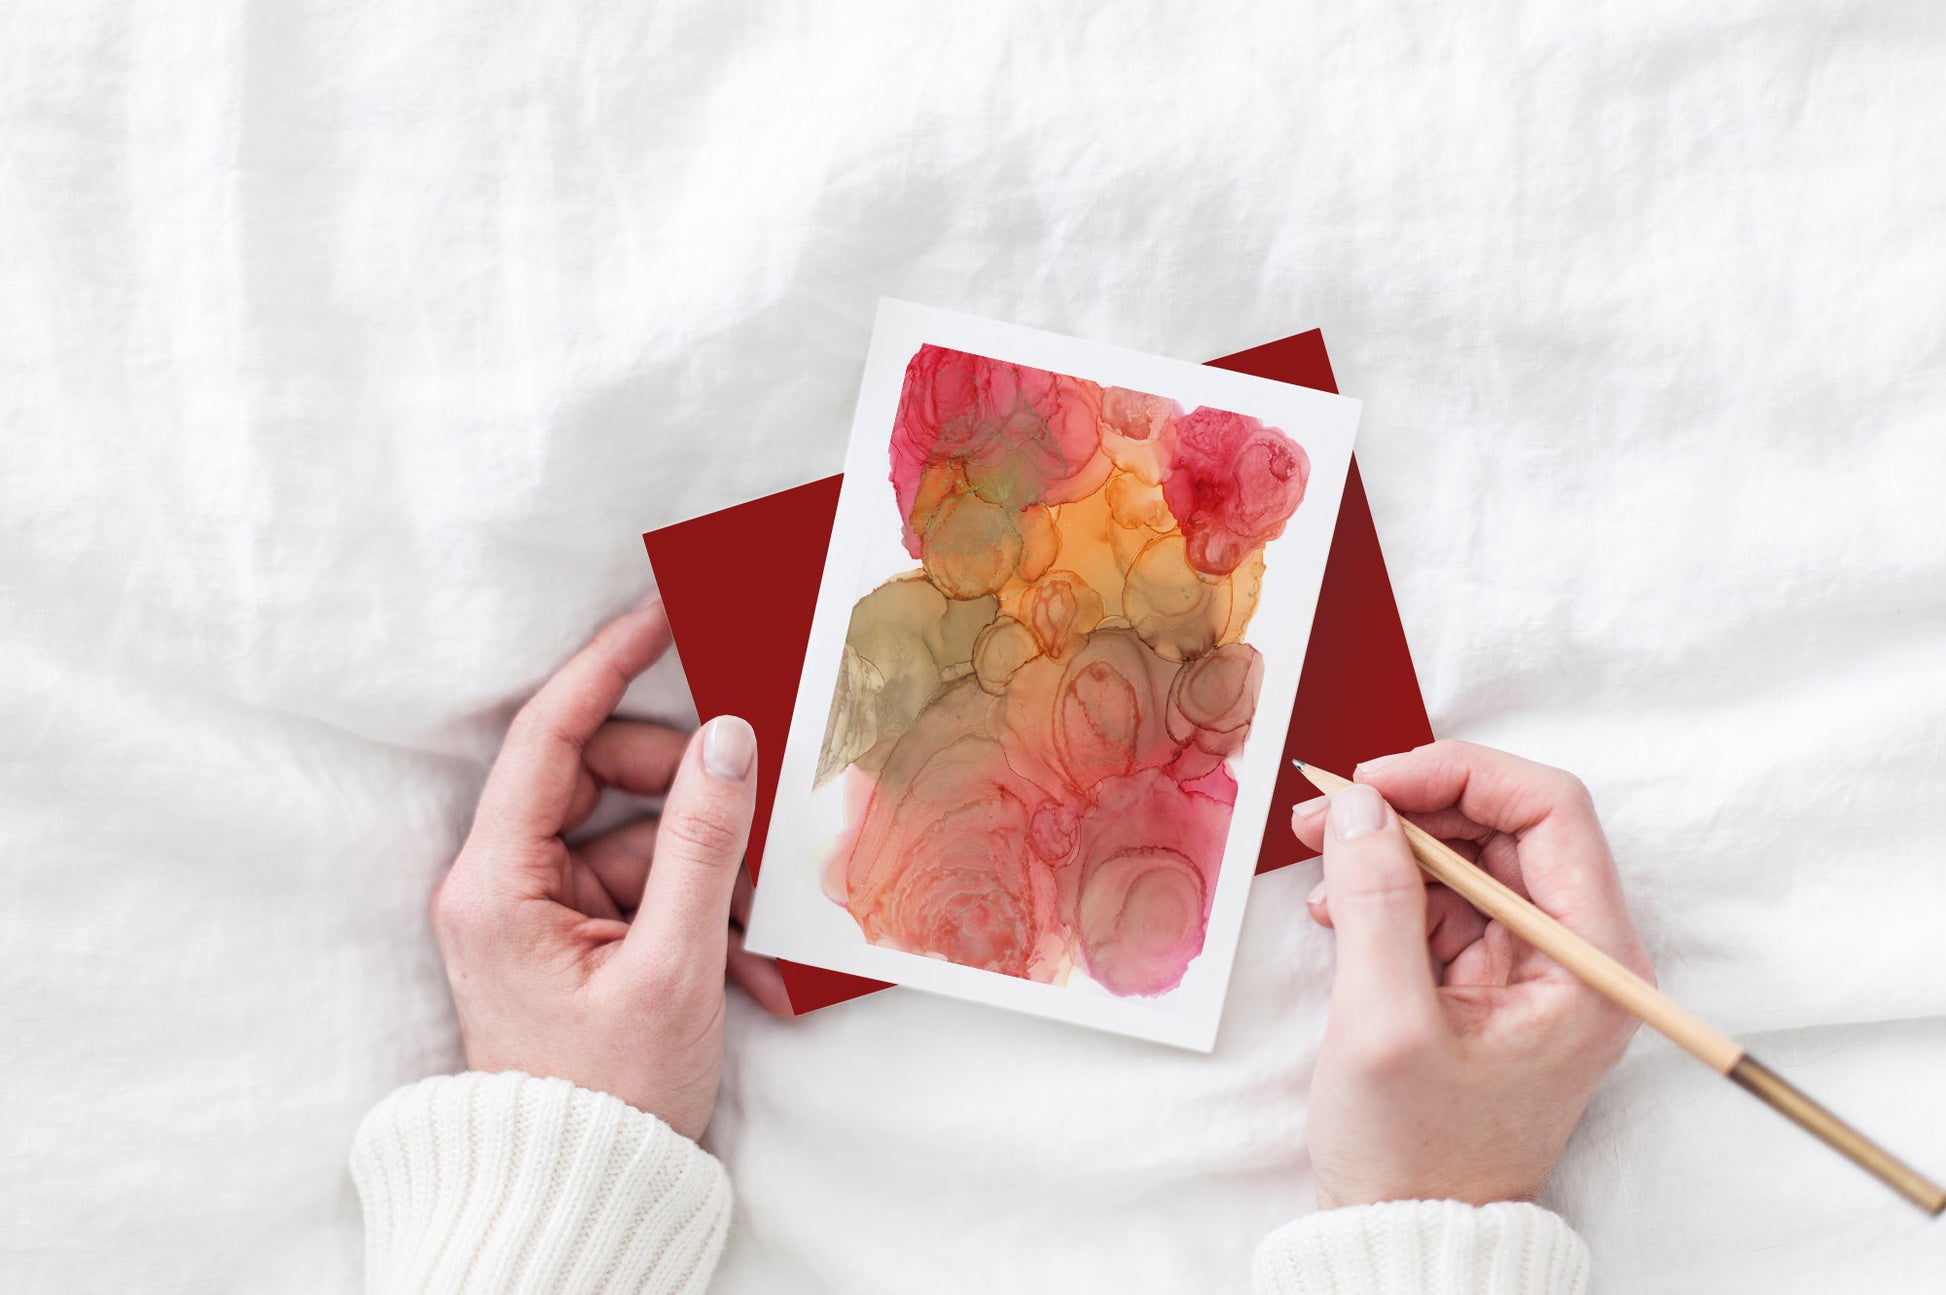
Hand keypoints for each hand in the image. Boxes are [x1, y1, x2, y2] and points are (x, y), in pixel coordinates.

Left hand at [429, 600, 789, 1140]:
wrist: (583, 1195)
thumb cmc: (608, 1094)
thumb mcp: (673, 964)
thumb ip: (705, 844)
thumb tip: (728, 738)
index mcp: (497, 881)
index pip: (550, 735)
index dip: (606, 666)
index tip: (662, 617)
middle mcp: (503, 883)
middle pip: (603, 780)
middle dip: (688, 797)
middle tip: (755, 824)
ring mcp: (538, 911)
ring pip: (637, 835)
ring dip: (710, 871)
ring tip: (760, 931)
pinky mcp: (572, 938)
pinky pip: (645, 888)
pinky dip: (701, 914)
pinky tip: (746, 966)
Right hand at [1289, 740, 1652, 1208]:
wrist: (1410, 1230)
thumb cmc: (1415, 1153)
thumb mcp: (1384, 1023)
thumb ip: (1375, 901)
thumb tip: (1358, 805)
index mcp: (1590, 963)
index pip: (1549, 811)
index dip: (1458, 776)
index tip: (1373, 782)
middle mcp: (1578, 954)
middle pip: (1506, 825)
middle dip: (1411, 806)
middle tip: (1326, 811)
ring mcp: (1534, 965)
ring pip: (1469, 855)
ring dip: (1390, 846)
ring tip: (1320, 864)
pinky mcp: (1490, 977)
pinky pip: (1443, 897)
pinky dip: (1387, 888)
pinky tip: (1337, 910)